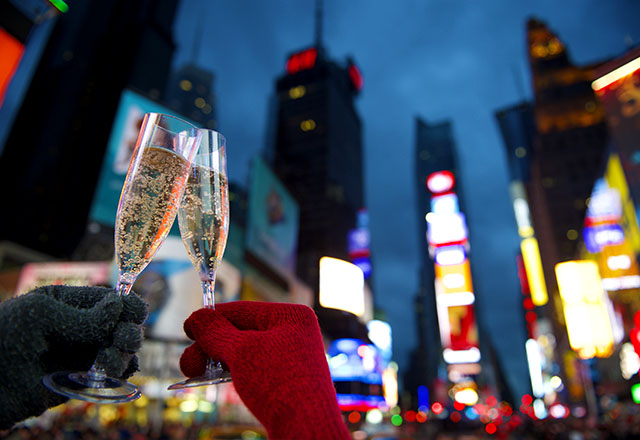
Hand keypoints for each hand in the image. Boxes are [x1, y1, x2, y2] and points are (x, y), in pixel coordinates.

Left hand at [0, 285, 147, 429]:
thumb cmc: (3, 338)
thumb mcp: (40, 315)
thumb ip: (82, 316)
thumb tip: (118, 307)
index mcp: (71, 304)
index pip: (110, 300)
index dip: (128, 305)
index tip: (136, 313)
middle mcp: (81, 328)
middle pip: (122, 325)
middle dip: (129, 331)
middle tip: (123, 340)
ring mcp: (82, 354)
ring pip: (121, 351)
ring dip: (123, 354)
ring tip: (107, 361)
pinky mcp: (81, 380)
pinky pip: (112, 375)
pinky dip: (119, 373)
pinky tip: (108, 373)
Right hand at [180, 301, 349, 439]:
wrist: (305, 428)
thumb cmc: (279, 384)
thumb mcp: (241, 352)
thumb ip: (215, 333)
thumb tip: (197, 318)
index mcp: (290, 316)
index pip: (242, 310)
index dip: (211, 318)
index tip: (187, 328)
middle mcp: (293, 333)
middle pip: (240, 332)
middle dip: (210, 347)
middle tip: (188, 364)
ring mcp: (291, 357)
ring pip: (244, 352)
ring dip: (217, 361)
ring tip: (194, 374)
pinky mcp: (286, 380)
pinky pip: (253, 368)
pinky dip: (232, 372)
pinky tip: (216, 380)